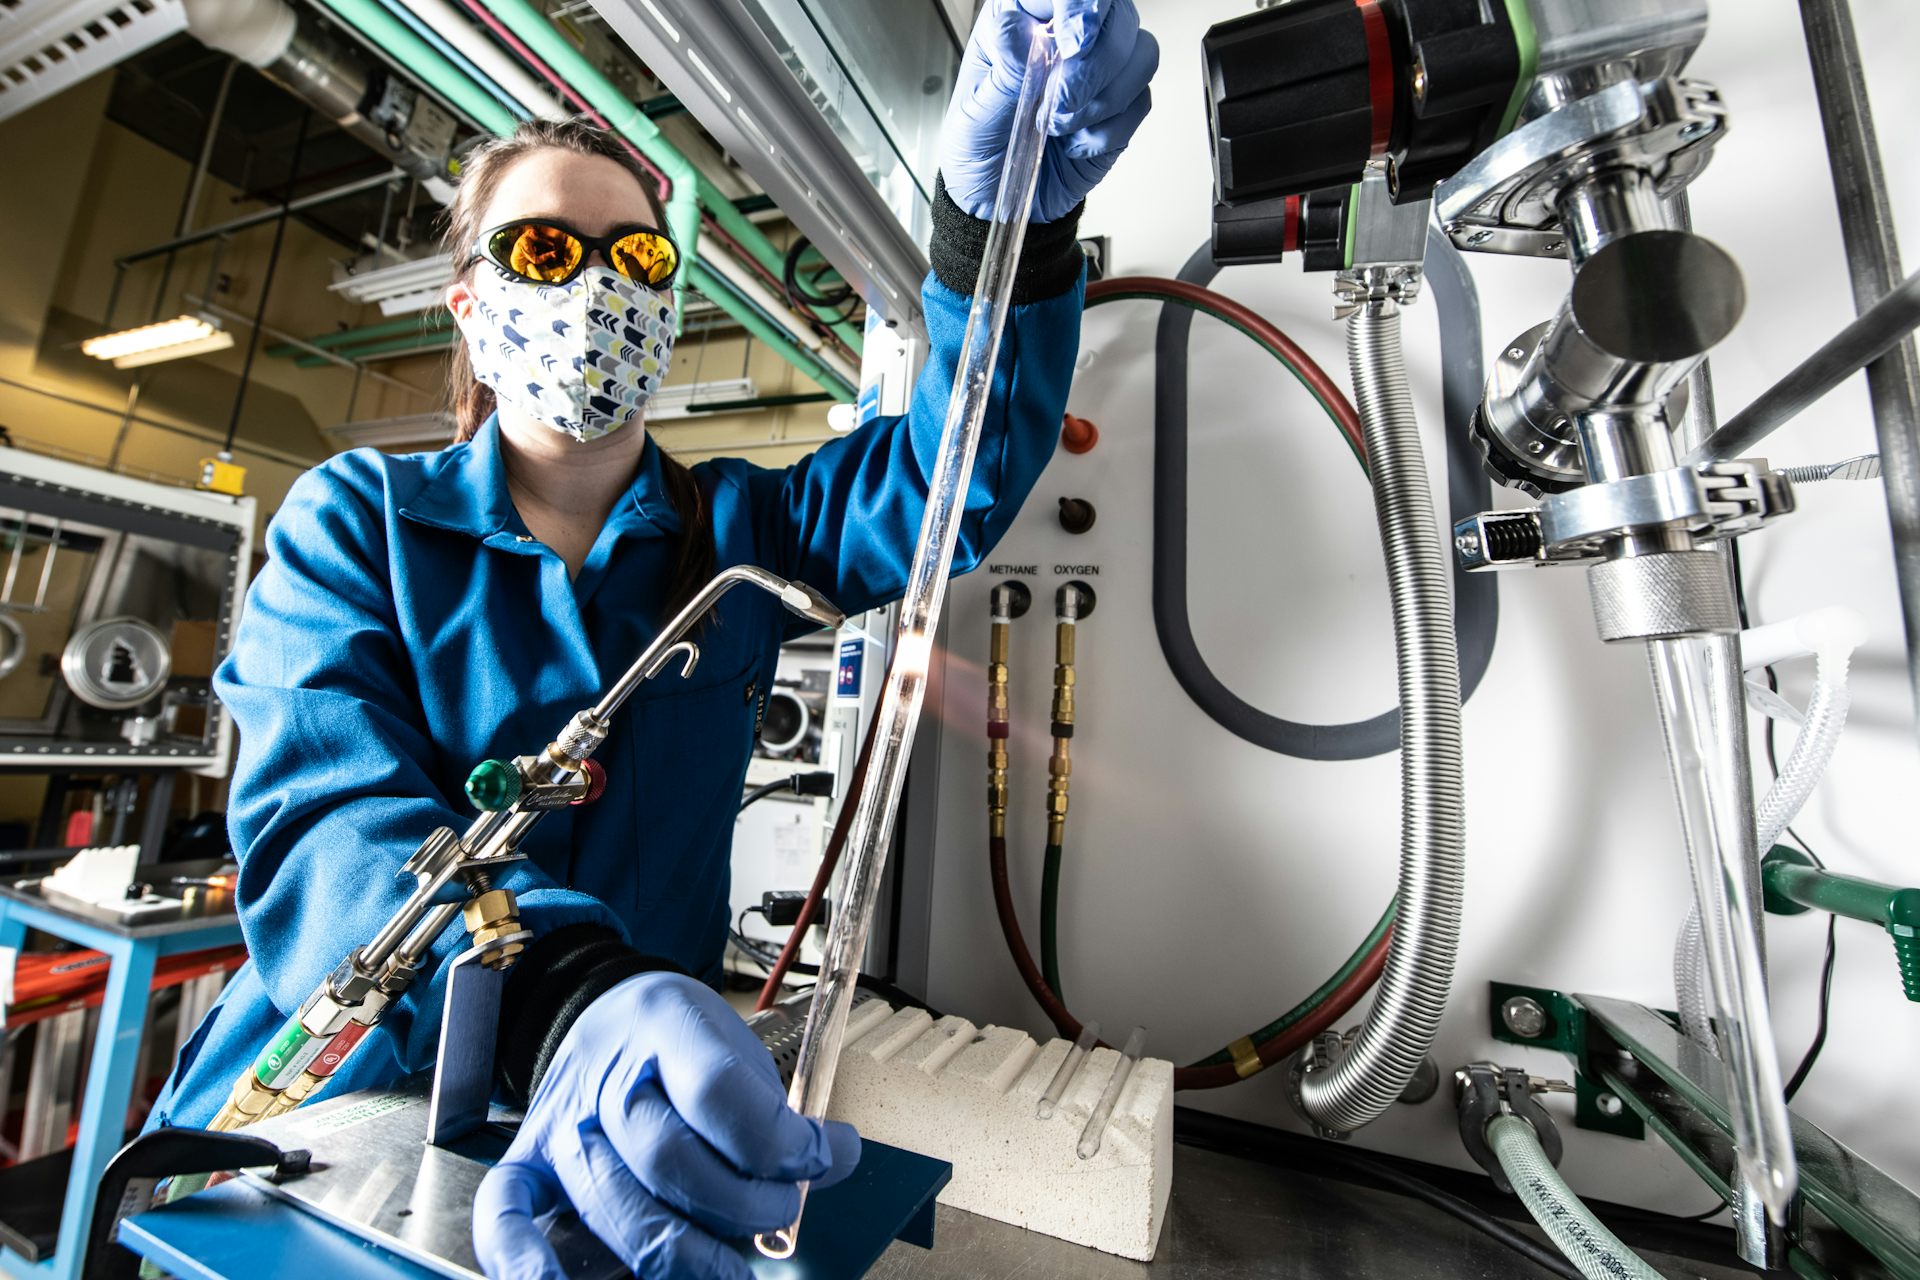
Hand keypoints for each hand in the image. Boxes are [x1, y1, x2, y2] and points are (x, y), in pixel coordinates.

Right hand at [473, 973, 860, 1278]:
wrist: (606, 1013)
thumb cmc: (681, 1044)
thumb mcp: (737, 1047)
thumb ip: (773, 1110)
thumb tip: (833, 1162)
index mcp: (665, 1024)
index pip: (721, 1093)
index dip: (781, 1142)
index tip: (826, 1157)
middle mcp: (605, 1075)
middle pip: (671, 1159)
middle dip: (742, 1204)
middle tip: (778, 1214)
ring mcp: (562, 1124)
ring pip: (616, 1202)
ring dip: (684, 1251)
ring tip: (731, 1269)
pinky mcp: (526, 1165)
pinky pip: (505, 1216)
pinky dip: (522, 1260)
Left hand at [942, 0, 1158, 224]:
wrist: (997, 202)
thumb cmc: (979, 149)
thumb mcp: (974, 116)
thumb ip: (1003, 74)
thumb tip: (1020, 36)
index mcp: (1023, 20)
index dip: (1081, 6)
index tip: (1074, 44)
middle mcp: (1066, 36)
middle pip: (1118, 14)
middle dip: (1095, 64)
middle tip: (1061, 102)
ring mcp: (1099, 70)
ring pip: (1140, 54)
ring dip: (1104, 98)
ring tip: (1061, 126)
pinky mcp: (1120, 107)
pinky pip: (1140, 102)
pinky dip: (1109, 130)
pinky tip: (1077, 142)